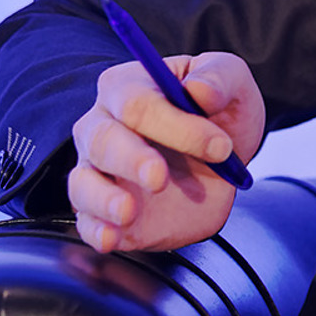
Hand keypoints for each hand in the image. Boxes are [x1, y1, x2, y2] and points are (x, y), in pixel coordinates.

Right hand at [68, 51, 265, 252]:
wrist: (222, 158)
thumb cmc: (219, 111)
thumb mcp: (232, 81)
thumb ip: (219, 77)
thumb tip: (199, 90)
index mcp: (128, 87)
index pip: (137, 103)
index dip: (176, 126)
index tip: (220, 147)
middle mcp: (101, 126)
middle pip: (102, 140)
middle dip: (131, 160)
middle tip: (160, 178)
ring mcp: (98, 171)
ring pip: (83, 182)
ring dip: (103, 199)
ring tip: (128, 211)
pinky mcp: (105, 210)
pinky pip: (87, 222)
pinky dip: (96, 230)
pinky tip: (111, 237)